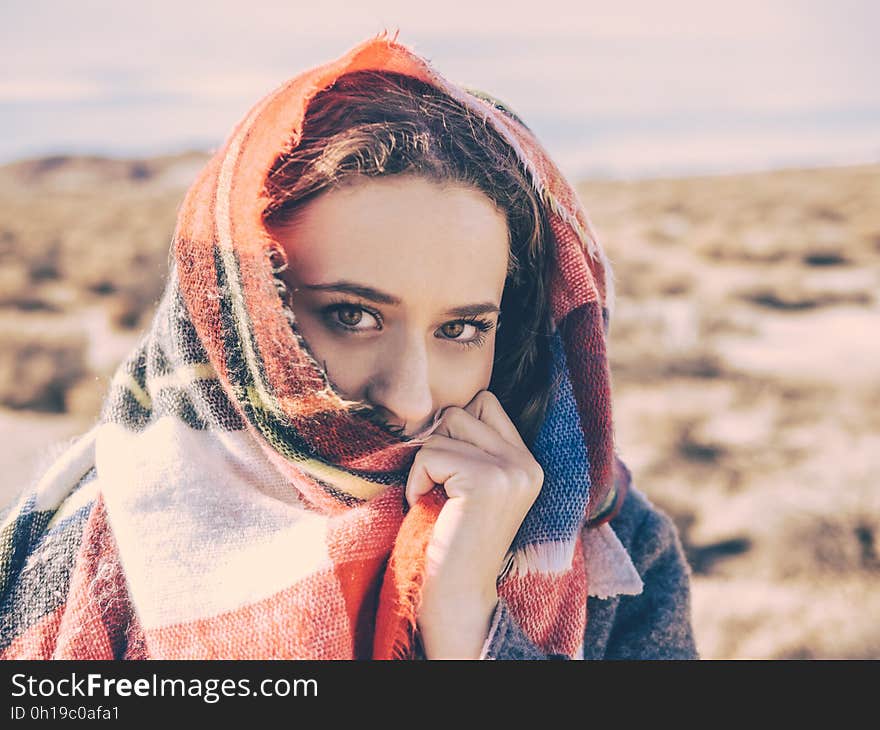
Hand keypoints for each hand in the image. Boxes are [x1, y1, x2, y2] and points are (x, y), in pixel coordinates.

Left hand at [405, 389, 544, 658]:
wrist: (456, 595)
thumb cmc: (452, 538)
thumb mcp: (472, 484)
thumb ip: (472, 444)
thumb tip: (442, 404)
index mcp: (528, 461)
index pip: (485, 402)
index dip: (454, 431)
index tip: (449, 473)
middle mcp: (527, 462)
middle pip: (461, 411)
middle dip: (437, 446)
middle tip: (440, 489)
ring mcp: (511, 470)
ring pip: (444, 428)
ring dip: (426, 463)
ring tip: (436, 499)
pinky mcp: (487, 480)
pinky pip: (430, 454)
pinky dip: (417, 480)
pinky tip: (427, 508)